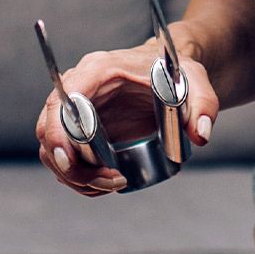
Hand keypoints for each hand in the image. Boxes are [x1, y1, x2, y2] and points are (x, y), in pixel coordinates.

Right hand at [35, 37, 217, 195]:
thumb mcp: (197, 83)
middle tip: (110, 181)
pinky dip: (79, 177)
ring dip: (75, 176)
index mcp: (98, 70)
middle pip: (50, 130)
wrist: (169, 74)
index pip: (62, 101)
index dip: (59, 133)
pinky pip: (66, 157)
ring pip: (53, 148)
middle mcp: (79, 87)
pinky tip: (106, 183)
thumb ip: (204, 105)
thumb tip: (200, 135)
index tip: (70, 162)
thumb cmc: (176, 72)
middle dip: (71, 165)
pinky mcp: (81, 129)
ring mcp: (76, 110)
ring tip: (114, 183)